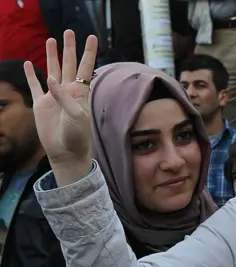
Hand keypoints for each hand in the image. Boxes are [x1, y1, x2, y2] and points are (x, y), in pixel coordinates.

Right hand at [23, 30, 97, 185]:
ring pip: (53, 70)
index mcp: (80, 93)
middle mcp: (68, 91)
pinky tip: (29, 64)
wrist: (66, 152)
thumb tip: (51, 78)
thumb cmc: (77, 136)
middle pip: (69, 64)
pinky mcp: (41, 104)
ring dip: (52, 56)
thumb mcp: (76, 117)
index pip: (85, 68)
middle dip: (69, 48)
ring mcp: (54, 97)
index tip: (92, 37)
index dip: (89, 52)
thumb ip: (65, 98)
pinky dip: (31, 75)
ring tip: (51, 40)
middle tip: (69, 32)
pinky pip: (34, 86)